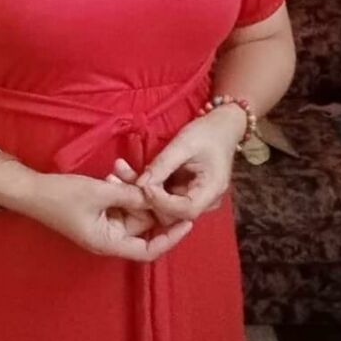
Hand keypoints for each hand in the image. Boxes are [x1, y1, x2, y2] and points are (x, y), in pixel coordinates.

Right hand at [20, 171, 192, 261]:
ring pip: (129, 210)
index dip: (169, 237)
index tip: (187, 221)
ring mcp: (102, 223)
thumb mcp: (99, 192)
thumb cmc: (62, 196)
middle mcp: (108, 237)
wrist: (31, 190)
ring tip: (123, 169)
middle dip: (147, 201)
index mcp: (109, 242)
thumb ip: (129, 195)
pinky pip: (117, 202)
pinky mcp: (96, 210)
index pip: (147, 250)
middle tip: (153, 179)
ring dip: (131, 190)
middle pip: (140, 225)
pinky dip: (120, 188)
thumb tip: (155, 196)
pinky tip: (116, 170)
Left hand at [130, 105, 245, 225]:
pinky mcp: (185, 193)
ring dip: (143, 192)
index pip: (185, 210)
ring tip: (118, 174)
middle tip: (120, 179)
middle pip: (172, 213)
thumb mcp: (184, 144)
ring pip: (165, 206)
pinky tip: (130, 174)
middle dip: (146, 198)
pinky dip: (149, 187)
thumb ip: (163, 165)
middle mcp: (205, 201)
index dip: (161, 202)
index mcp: (212, 190)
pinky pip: (165, 196)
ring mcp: (195, 198)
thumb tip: (140, 184)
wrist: (221, 127)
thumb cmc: (207, 132)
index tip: (142, 186)